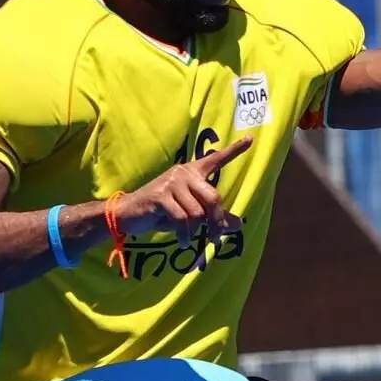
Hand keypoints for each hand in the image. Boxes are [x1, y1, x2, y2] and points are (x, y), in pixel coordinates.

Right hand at [112, 134, 252, 243]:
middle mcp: (184, 173)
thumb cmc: (162, 213)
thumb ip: (214, 217)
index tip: (251, 139)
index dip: (234, 150)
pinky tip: (182, 241)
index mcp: (193, 173)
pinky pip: (182, 218)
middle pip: (213, 197)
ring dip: (194, 231)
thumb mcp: (191, 214)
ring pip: (197, 212)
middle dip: (215, 221)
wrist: (130, 214)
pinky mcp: (161, 195)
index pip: (216, 159)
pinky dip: (184, 234)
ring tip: (186, 237)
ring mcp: (172, 182)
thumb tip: (238, 224)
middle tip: (213, 238)